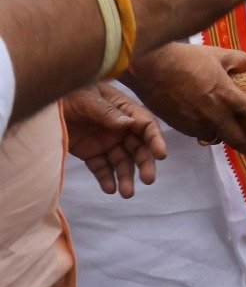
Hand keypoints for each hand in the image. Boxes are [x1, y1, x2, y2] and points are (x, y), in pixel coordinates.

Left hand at [63, 83, 166, 197]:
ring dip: (126, 177)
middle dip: (144, 163)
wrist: (43, 102)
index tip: (161, 155)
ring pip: (122, 161)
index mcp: (124, 109)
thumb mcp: (88, 98)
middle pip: (138, 147)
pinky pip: (101, 168)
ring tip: (126, 193)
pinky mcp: (90, 153)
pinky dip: (106, 179)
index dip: (155, 139)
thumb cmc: (69, 93)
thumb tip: (129, 124)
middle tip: (149, 180)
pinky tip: (109, 189)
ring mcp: (106, 141)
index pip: (146, 125)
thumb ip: (107, 111)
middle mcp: (120, 128)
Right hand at [121, 43, 245, 154]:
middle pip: (240, 140)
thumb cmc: (186, 57)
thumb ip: (243, 61)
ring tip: (239, 135)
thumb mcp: (220, 54)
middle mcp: (213, 114)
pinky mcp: (181, 127)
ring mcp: (195, 123)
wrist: (149, 67)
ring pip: (219, 138)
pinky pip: (201, 134)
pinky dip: (211, 131)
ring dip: (231, 139)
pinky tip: (214, 124)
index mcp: (226, 95)